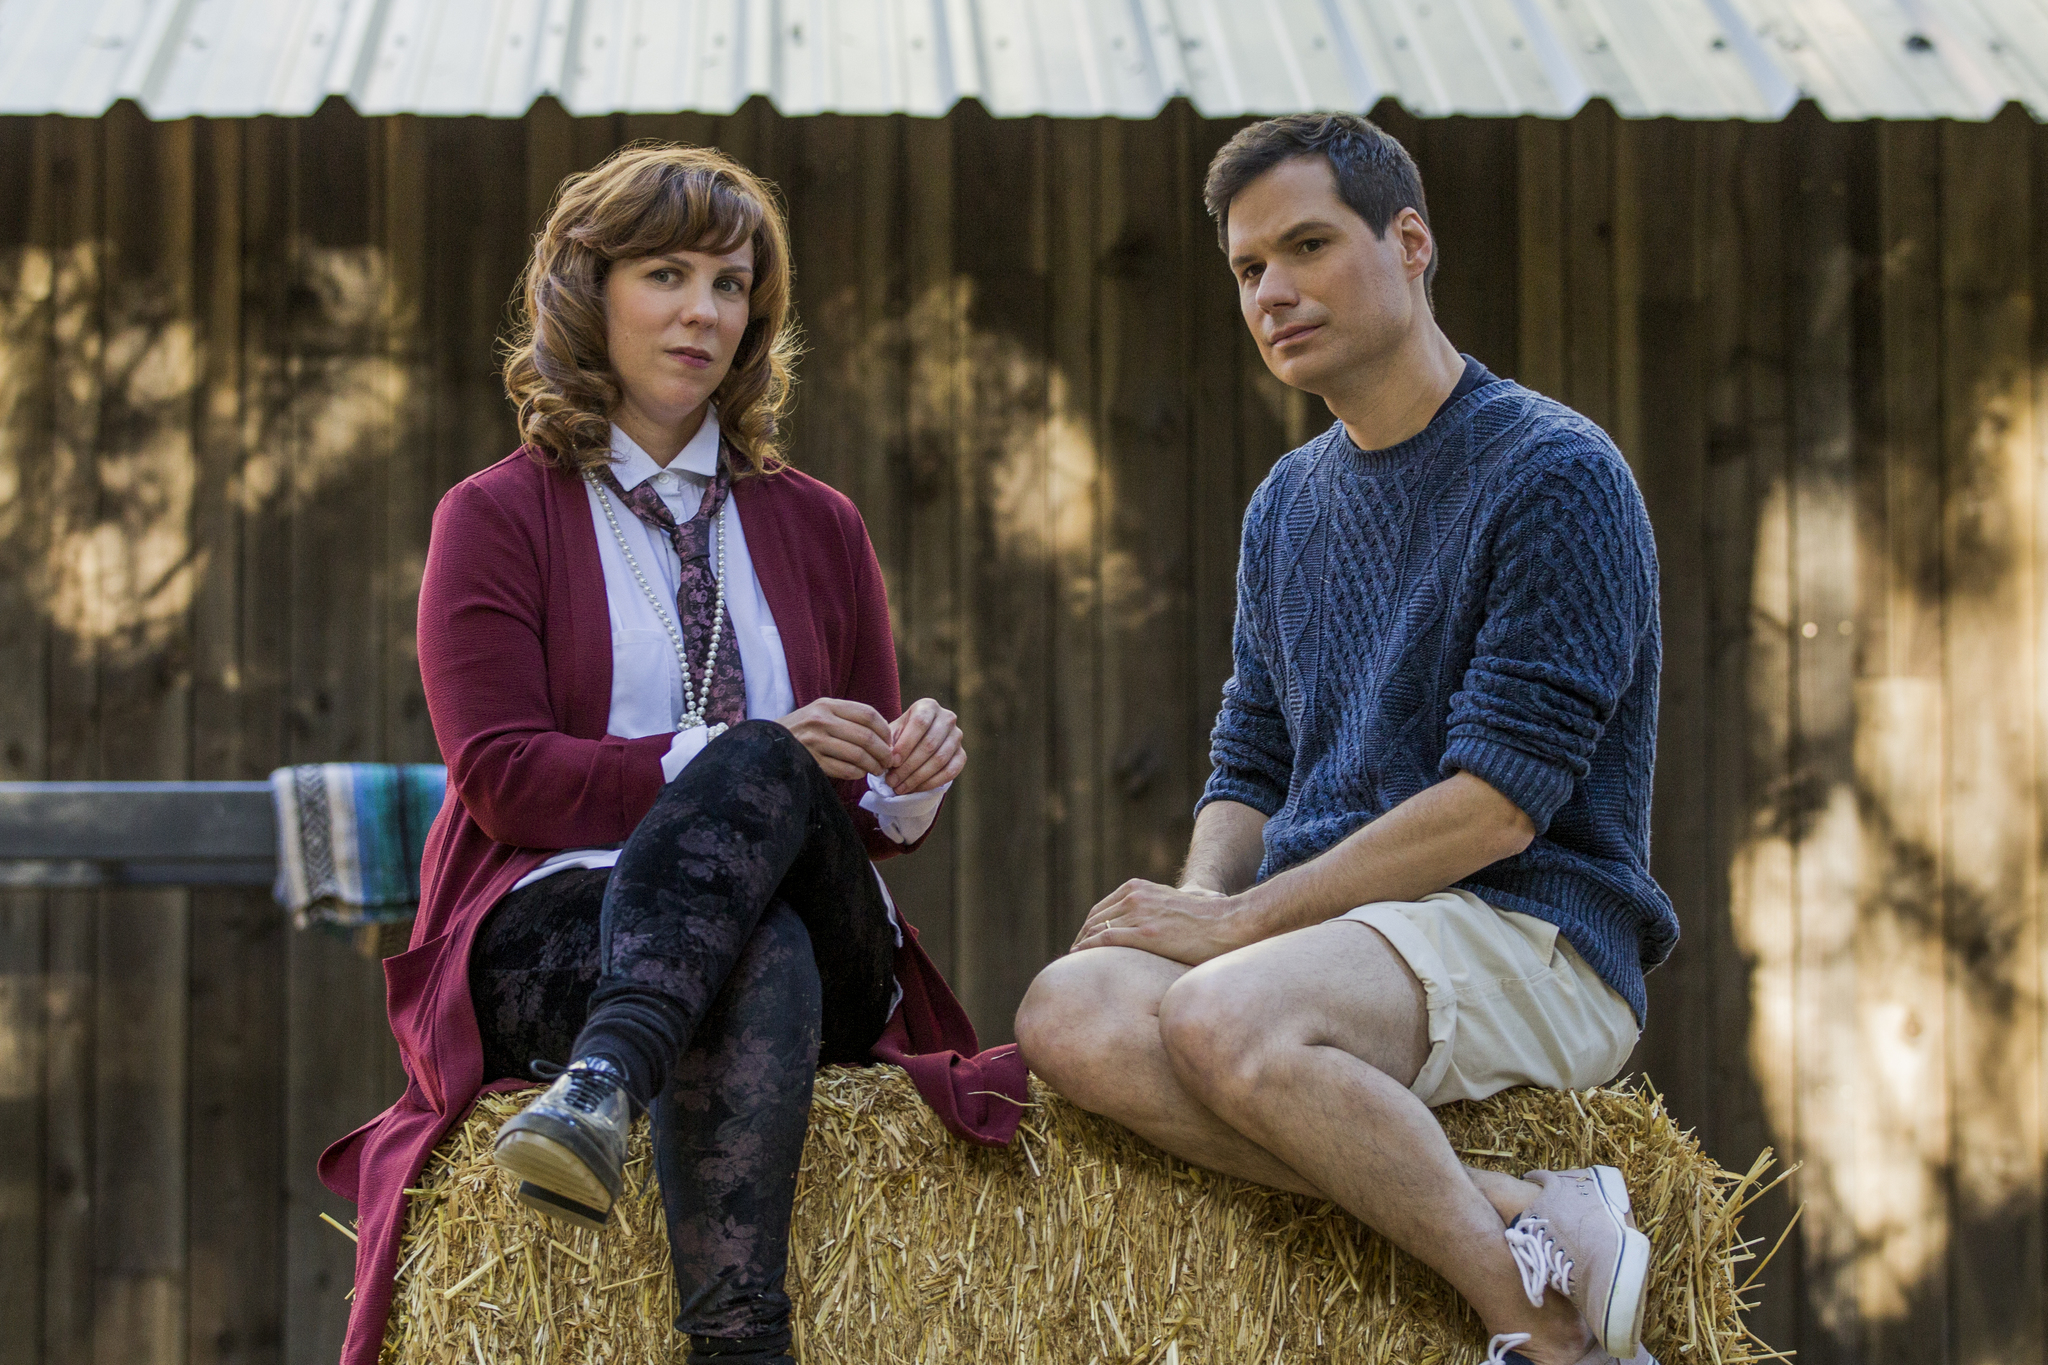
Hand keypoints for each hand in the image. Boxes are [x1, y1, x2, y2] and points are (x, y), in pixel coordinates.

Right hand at [776, 698, 893, 780]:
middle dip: (884, 752)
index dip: (885, 730)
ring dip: (873, 765)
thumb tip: (883, 734)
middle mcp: (821, 720)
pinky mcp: (811, 761)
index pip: (867, 714)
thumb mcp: (819, 714)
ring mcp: (814, 741)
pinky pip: (845, 770)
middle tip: (889, 761)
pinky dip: (858, 774)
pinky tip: (860, 774)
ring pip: (858, 755)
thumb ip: (847, 718)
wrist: (766, 744)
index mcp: (826, 705)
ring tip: (877, 770)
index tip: (890, 742)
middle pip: (866, 736)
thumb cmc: (801, 731)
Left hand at [886, 697, 966, 793]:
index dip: (905, 745)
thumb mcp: (892, 732)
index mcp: (928, 706)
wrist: (917, 741)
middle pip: (930, 744)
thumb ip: (889, 742)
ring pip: (940, 759)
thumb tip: (889, 758)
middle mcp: (947, 718)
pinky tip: (916, 788)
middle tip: (892, 781)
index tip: (891, 762)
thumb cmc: (901, 735)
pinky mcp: (962, 754)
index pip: (920, 724)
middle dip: (908, 766)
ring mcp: (957, 737)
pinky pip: (951, 771)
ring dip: (918, 777)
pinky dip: (932, 782)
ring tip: (900, 788)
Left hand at [1069, 879, 1248, 964]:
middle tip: (1074, 957)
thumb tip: (1159, 921)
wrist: (1227, 923)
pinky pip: (1106, 938)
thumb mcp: (1173, 902)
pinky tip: (1078, 957)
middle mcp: (1135, 896)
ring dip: (1081, 945)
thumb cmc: (1207, 918)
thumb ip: (1159, 907)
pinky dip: (1088, 947)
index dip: (1088, 927)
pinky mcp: (1146, 933)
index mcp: (1139, 888)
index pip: (1102, 908)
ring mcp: (1139, 913)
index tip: (1082, 943)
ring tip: (1074, 963)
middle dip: (1081, 937)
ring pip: (1096, 929)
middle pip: (1095, 918)